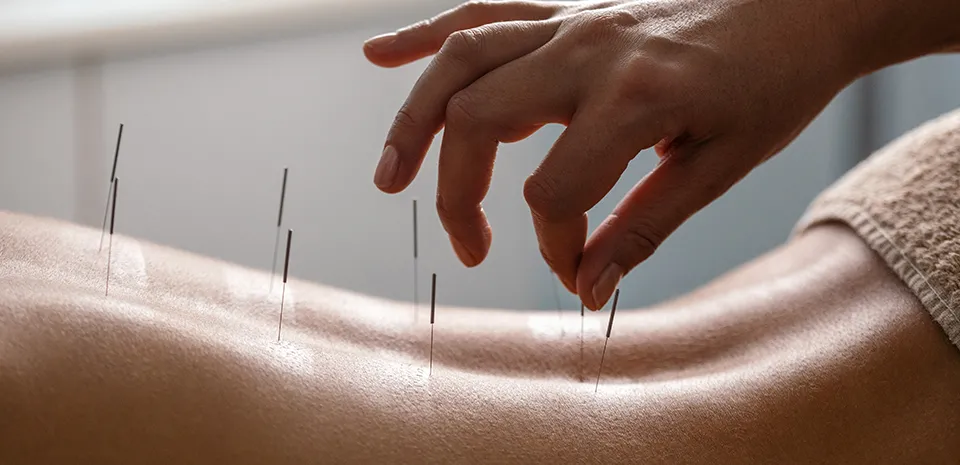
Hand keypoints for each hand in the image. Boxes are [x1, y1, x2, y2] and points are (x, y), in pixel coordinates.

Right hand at [364, 0, 858, 308]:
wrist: (801, 6)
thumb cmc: (772, 86)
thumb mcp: (719, 168)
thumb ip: (643, 229)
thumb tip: (586, 290)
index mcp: (635, 95)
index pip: (554, 190)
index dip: (556, 245)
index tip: (578, 271)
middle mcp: (588, 48)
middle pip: (478, 120)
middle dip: (459, 194)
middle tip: (470, 246)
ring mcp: (571, 20)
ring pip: (461, 61)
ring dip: (413, 119)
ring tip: (388, 176)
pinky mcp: (566, 9)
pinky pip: (483, 13)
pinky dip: (425, 36)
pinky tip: (380, 56)